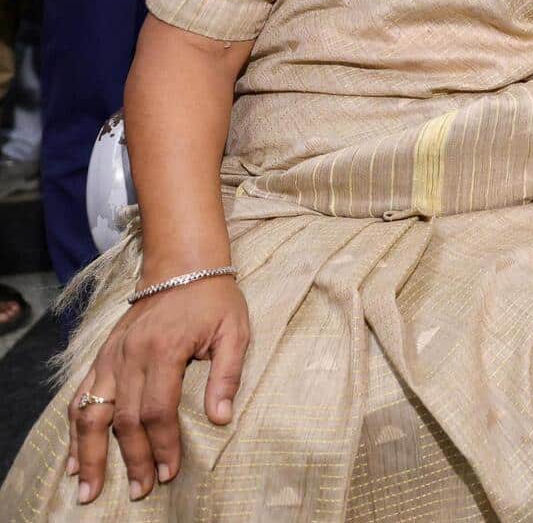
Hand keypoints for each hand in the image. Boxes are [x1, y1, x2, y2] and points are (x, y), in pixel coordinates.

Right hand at [67, 277, 249, 504]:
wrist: (182, 265)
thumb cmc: (215, 300)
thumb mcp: (235, 332)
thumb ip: (227, 375)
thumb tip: (222, 419)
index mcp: (164, 350)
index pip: (157, 410)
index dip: (162, 445)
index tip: (168, 473)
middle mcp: (129, 356)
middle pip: (122, 418)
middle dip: (130, 459)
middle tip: (138, 492)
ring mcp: (111, 356)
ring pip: (91, 411)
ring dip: (88, 452)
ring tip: (87, 487)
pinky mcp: (103, 356)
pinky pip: (81, 396)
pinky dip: (74, 428)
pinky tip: (73, 456)